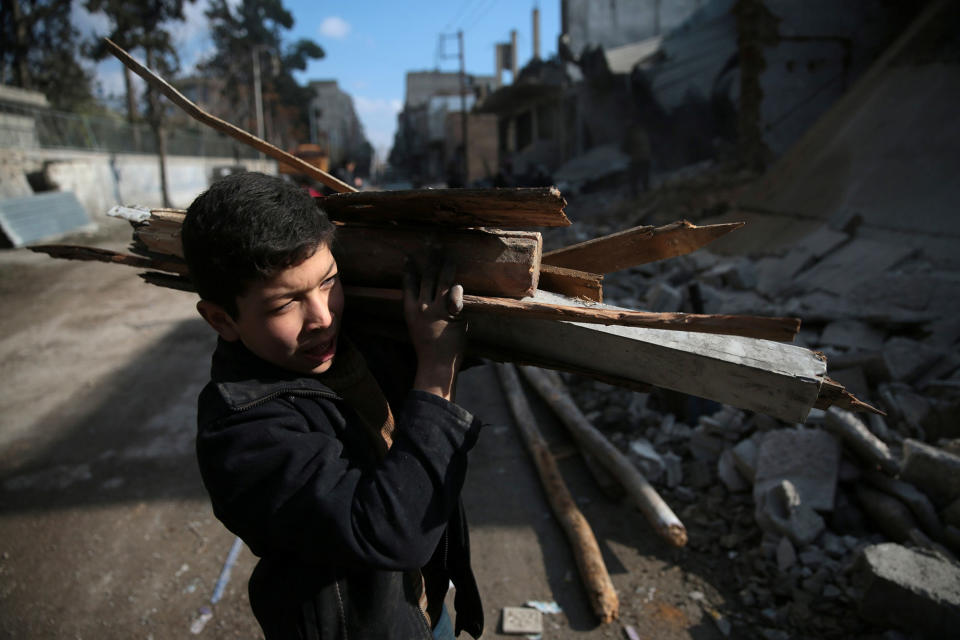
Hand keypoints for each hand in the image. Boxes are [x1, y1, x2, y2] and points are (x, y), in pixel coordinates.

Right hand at [402, 256, 466, 399]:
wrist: (435, 366)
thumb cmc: (429, 349)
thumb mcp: (418, 328)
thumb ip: (424, 312)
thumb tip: (437, 298)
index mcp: (410, 311)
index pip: (408, 285)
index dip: (409, 270)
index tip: (409, 257)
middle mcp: (422, 307)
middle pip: (425, 277)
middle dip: (429, 259)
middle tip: (433, 244)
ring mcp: (436, 311)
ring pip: (440, 282)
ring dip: (445, 267)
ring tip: (449, 257)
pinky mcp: (451, 316)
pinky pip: (455, 298)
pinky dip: (457, 290)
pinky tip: (459, 283)